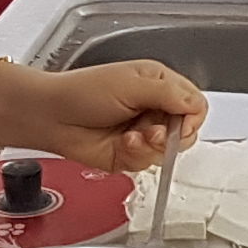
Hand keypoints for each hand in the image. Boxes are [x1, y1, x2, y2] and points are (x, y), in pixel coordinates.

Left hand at [4, 55, 206, 173]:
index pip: (194, 105)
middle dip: (169, 135)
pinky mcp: (130, 156)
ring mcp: (142, 135)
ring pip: (167, 152)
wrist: (51, 116)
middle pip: (186, 132)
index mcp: (159, 85)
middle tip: (151, 130)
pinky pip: (147, 164)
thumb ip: (169, 94)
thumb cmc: (83, 91)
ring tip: (130, 137)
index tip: (179, 122)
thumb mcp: (132, 84)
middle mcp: (154, 109)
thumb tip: (195, 106)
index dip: (191, 117)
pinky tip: (120, 144)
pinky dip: (135, 156)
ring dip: (149, 147)